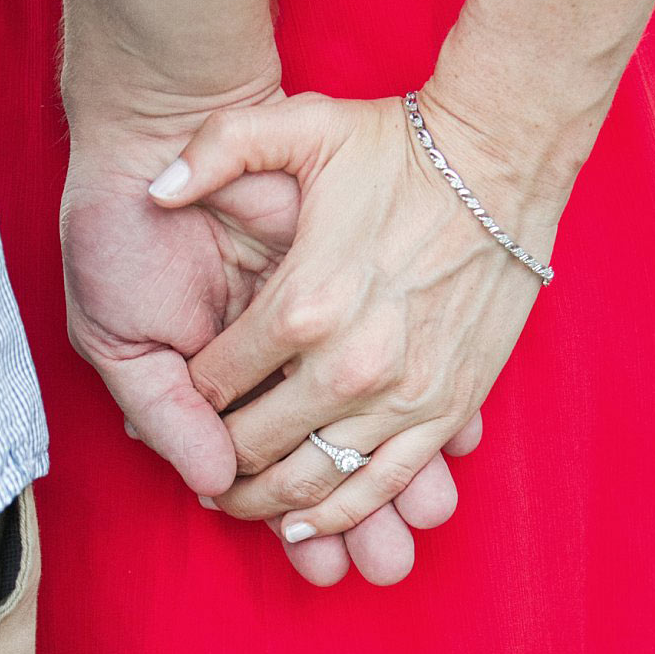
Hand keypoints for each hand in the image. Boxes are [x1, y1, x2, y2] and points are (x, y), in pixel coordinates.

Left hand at [61, 81, 482, 584]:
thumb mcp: (300, 127)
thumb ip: (215, 149)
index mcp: (300, 306)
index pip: (211, 384)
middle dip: (214, 462)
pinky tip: (301, 526)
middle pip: (252, 445)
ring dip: (263, 503)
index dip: (182, 399)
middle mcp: (346, 366)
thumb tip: (152, 189)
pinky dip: (336, 515)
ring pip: (310, 484)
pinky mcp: (443, 411)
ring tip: (237, 500)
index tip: (176, 399)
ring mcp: (400, 398)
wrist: (502, 163)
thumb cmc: (399, 147)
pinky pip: (378, 486)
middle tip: (197, 462)